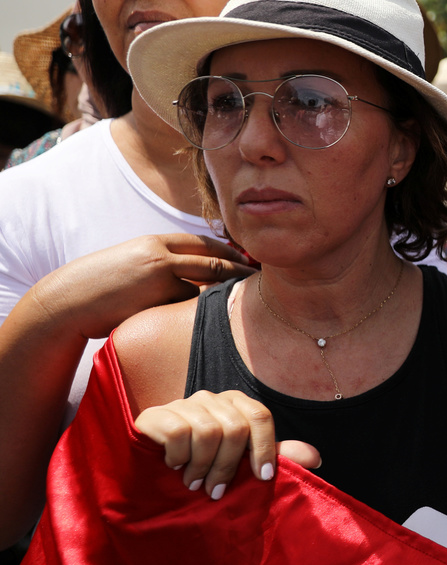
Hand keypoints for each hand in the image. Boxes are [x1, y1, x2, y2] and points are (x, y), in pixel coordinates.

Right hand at [34, 233, 255, 339]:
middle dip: (239, 270)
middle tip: (261, 279)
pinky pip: (183, 308)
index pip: (202, 243)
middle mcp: (160, 254)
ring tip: (239, 303)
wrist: (68, 300)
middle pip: (213, 261)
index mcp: (155, 242)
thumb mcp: (132, 263)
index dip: (227, 251)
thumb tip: (193, 275)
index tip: (247, 260)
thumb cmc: (99, 285)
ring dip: (214, 299)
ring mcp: (158, 276)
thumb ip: (161, 263)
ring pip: (200, 288)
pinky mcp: (154, 298)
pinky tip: (196, 321)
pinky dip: (189, 314)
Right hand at [134, 389, 320, 500]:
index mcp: (237, 405)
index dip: (265, 448)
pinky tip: (174, 467)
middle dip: (229, 467)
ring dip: (203, 466)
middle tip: (216, 491)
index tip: (262, 478)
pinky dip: (180, 456)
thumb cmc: (204, 465)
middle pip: (235, 427)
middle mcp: (212, 399)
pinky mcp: (154, 415)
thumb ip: (275, 457)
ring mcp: (182, 404)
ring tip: (195, 484)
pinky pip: (178, 431)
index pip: (260, 416)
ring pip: (209, 431)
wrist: (149, 468)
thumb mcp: (241, 464)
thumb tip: (316, 457)